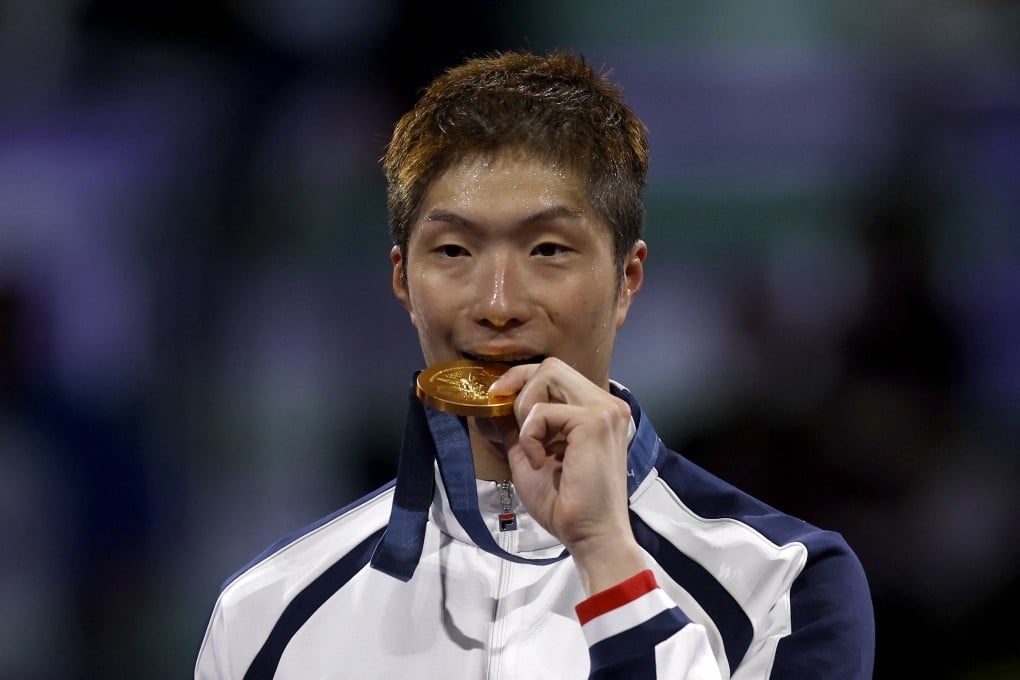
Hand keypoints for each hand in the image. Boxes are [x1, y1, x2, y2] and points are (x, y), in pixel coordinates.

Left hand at [489, 358, 647, 594]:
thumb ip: (517, 426)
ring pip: (548, 375)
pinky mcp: (594, 421)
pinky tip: (540, 461)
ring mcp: (604, 409)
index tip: (497, 398)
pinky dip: (530, 436)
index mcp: (596, 410)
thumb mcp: (529, 455)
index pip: (554, 373)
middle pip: (551, 366)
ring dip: (526, 410)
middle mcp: (606, 403)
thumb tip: (494, 402)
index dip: (521, 381)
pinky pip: (543, 411)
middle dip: (520, 387)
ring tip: (532, 445)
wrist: (589, 535)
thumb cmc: (565, 503)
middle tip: (511, 422)